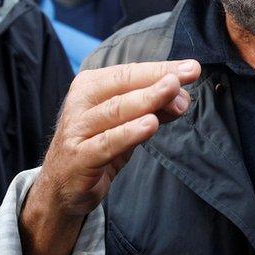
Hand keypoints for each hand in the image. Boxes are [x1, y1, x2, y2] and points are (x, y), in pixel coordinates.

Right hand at [20, 60, 199, 254]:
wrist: (62, 186)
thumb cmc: (98, 145)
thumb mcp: (128, 123)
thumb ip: (154, 108)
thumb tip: (183, 96)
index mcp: (91, 86)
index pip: (129, 72)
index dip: (161, 68)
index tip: (191, 67)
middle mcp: (80, 102)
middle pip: (124, 85)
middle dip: (158, 78)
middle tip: (188, 74)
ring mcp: (77, 130)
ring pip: (116, 110)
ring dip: (147, 99)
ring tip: (172, 90)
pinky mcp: (80, 158)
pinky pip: (107, 143)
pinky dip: (129, 133)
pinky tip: (150, 125)